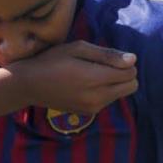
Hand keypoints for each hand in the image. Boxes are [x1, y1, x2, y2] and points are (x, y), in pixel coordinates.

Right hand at [6, 40, 137, 113]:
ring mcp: (94, 108)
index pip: (130, 73)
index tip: (108, 57)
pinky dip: (105, 92)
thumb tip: (133, 60)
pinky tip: (86, 85)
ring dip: (115, 83)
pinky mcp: (89, 113)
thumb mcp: (78, 49)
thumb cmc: (52, 60)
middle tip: (104, 65)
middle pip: (132, 86)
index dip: (125, 62)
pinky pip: (109, 100)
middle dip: (125, 74)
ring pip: (122, 94)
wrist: (29, 85)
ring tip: (92, 74)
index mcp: (95, 78)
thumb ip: (107, 54)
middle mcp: (98, 97)